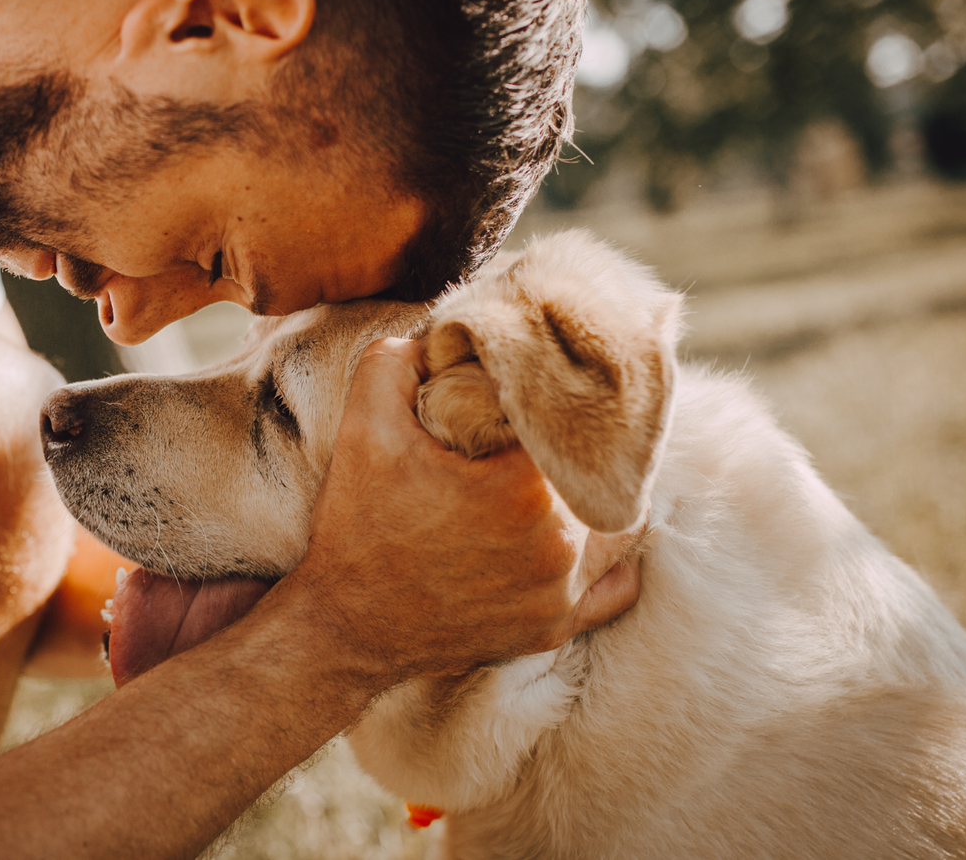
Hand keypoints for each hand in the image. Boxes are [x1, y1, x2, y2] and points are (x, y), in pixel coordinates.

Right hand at [291, 337, 642, 684]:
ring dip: (599, 495)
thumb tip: (440, 337)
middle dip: (578, 446)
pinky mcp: (555, 627)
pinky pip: (617, 585)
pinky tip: (579, 530)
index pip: (573, 420)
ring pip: (622, 525)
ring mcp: (562, 593)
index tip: (533, 389)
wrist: (343, 627)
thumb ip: (398, 361)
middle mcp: (560, 545)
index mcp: (524, 489)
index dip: (555, 397)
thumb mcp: (364, 427)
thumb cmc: (357, 528)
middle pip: (603, 470)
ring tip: (565, 474)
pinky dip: (608, 556)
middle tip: (547, 429)